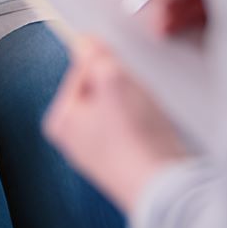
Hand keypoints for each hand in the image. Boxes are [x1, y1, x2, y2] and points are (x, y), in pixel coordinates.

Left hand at [42, 38, 188, 211]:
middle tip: (135, 94)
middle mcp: (75, 140)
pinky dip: (144, 123)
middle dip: (121, 84)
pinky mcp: (124, 162)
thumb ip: (97, 56)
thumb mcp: (113, 80)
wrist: (166, 186)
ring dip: (135, 103)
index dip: (104, 62)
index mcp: (61, 120)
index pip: (79, 70)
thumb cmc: (134, 139)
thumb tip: (85, 41)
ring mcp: (99, 153)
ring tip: (146, 114)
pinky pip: (132, 128)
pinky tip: (153, 129)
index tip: (120, 68)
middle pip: (99, 89)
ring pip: (118, 107)